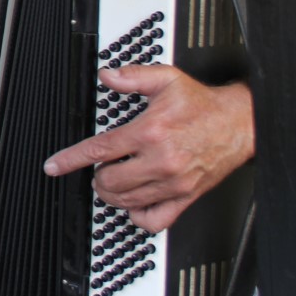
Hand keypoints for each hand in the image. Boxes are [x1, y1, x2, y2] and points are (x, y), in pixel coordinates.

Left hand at [43, 65, 253, 232]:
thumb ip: (133, 77)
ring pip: (126, 201)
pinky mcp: (186, 197)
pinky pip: (154, 220)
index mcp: (151, 132)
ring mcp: (173, 183)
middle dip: (97, 176)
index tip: (55, 166)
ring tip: (114, 181)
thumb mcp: (167, 80)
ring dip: (112, 194)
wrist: (240, 124)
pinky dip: (138, 215)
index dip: (71, 159)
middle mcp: (161, 160)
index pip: (100, 150)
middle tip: (102, 167)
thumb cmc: (203, 106)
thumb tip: (107, 75)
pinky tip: (135, 201)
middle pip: (110, 182)